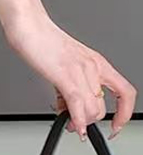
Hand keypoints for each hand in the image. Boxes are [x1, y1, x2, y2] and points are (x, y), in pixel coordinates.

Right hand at [2, 11, 136, 139]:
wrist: (29, 27)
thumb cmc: (43, 42)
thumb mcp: (64, 65)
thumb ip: (70, 85)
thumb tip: (68, 106)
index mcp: (97, 63)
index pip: (125, 93)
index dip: (124, 113)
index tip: (115, 126)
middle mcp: (94, 67)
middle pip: (102, 107)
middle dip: (89, 121)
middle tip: (75, 124)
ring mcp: (81, 71)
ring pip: (92, 109)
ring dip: (80, 123)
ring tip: (66, 122)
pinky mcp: (65, 75)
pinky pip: (77, 104)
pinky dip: (77, 120)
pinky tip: (73, 127)